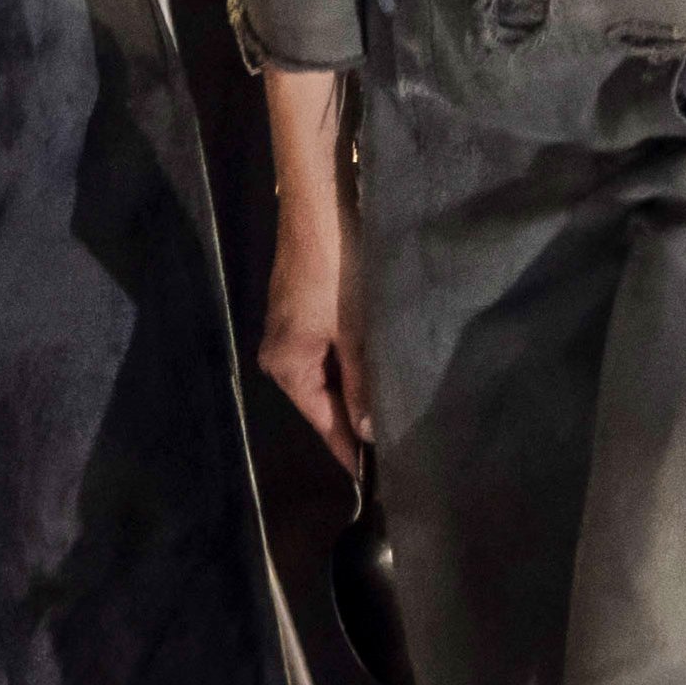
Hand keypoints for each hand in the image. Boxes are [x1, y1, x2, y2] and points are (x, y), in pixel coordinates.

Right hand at [254, 68, 370, 469]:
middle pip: (323, 401)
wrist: (321, 203)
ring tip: (401, 415)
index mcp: (286, 364)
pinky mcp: (306, 309)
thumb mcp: (356, 330)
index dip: (350, 450)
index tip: (381, 481)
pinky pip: (332, 354)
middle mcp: (281, 352)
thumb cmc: (338, 268)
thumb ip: (363, 384)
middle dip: (358, 422)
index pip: (322, 422)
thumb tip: (368, 433)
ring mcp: (293, 329)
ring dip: (361, 392)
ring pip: (330, 376)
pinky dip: (356, 366)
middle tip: (404, 450)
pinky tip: (385, 371)